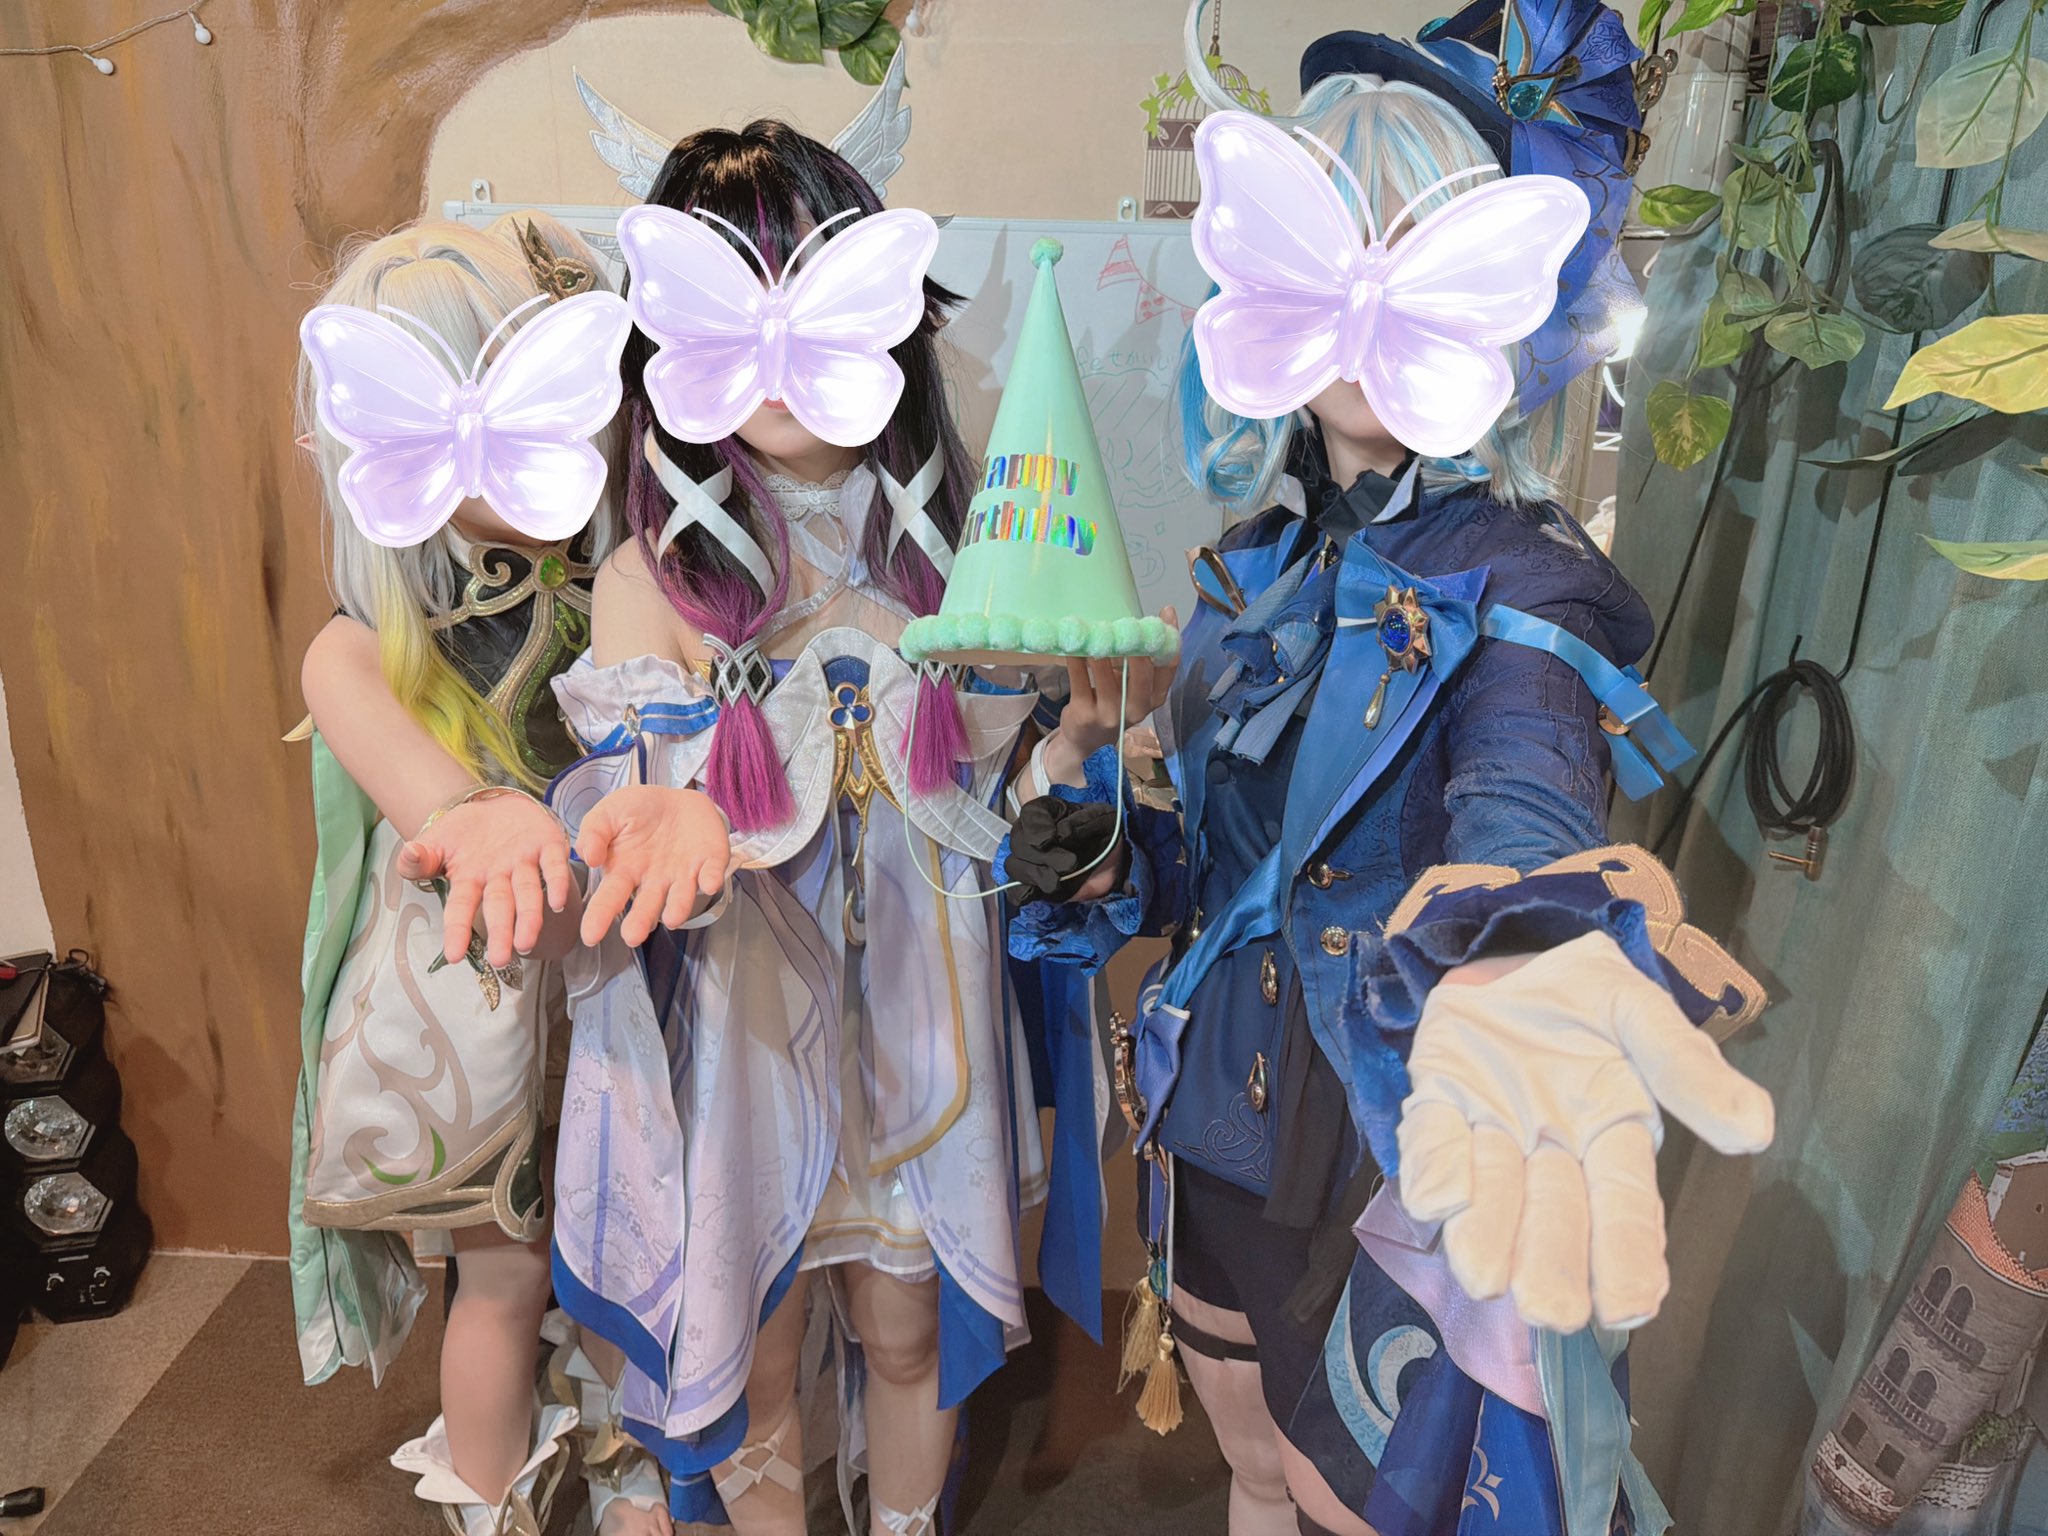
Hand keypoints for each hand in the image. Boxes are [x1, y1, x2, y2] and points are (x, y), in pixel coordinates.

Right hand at [397, 792, 570, 968]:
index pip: (461, 908)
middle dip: (502, 932)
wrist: (491, 804)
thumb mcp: (434, 842)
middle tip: (502, 960)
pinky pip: (554, 865)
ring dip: (530, 917)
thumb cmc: (461, 833)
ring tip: (527, 942)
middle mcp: (500, 877)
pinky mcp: (548, 844)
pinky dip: (558, 881)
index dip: (458, 930)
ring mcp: (524, 862)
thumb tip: (408, 854)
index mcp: (470, 880)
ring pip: (528, 892)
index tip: (453, 956)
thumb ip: (419, 857)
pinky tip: (560, 902)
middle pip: (500, 907)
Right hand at [575, 785, 732, 947]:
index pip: (609, 898)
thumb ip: (593, 833)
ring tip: (671, 918)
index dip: (599, 917)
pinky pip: (710, 874)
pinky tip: (708, 883)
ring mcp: (682, 875)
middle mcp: (654, 881)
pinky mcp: (709, 862)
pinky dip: (710, 879)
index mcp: (624, 871)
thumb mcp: (607, 814)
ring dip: (678, 908)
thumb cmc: (636, 811)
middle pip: (646, 907)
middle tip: (632, 936)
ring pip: (680, 898)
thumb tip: (589, 857)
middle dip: (640, 922)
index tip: (590, 936)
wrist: (674, 798)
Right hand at [1006, 797, 1120, 900]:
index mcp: (1048, 813)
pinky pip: (1016, 891)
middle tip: (1071, 863)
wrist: (1117, 864)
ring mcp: (1031, 861)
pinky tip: (1034, 893)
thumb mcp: (1104, 819)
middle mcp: (1033, 835)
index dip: (1036, 827)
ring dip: (1035, 874)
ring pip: (1014, 866)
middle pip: (1019, 843)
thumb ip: (1084, 822)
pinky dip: (1021, 893)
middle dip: (1042, 856)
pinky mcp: (1035, 885)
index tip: (1051, 837)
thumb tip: (1063, 833)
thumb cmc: (1107, 834)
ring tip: (1057, 881)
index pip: (1030, 814)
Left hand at [1047, 606, 1179, 769]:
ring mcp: (1111, 714)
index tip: (1166, 613)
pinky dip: (1076, 659)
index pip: (1169, 667)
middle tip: (1126, 621)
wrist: (1086, 742)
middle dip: (1134, 643)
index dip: (1170, 638)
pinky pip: (1080, 680)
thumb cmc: (1112, 705)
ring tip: (1095, 626)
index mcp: (1154, 697)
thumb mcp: (1133, 689)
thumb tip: (1139, 622)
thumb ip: (1140, 664)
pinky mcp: (1085, 714)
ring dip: (1100, 647)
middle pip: (1142, 671)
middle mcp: (1138, 708)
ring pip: (1106, 673)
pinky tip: (1073, 645)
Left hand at [1395, 930, 1772, 1332]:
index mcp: (1612, 1132)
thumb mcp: (1640, 1012)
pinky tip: (1438, 1198)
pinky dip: (1434, 1168)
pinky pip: (1431, 1140)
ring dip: (1487, 1233)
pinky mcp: (1436, 1101)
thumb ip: (1687, 1066)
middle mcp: (1551, 1149)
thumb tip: (1756, 1131)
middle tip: (1549, 1310)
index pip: (1626, 1206)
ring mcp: (1490, 1129)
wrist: (1506, 948)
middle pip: (1556, 1215)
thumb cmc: (1584, 993)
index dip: (1628, 1255)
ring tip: (1484, 1276)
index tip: (1630, 1306)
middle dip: (1552, 1261)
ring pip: (1491, 1193)